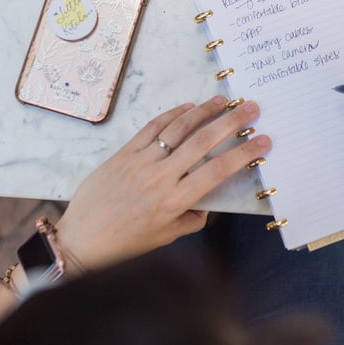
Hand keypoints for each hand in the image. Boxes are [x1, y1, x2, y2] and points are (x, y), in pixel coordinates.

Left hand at [55, 96, 269, 270]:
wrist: (81, 239)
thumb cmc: (123, 243)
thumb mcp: (164, 237)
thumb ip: (190, 219)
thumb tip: (206, 204)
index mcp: (174, 201)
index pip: (217, 171)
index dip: (243, 154)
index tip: (262, 141)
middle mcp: (160, 177)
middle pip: (202, 142)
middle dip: (230, 122)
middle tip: (250, 108)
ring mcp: (141, 162)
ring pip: (178, 129)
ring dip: (203, 111)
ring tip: (222, 101)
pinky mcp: (124, 153)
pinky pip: (152, 128)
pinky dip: (172, 115)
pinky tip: (187, 107)